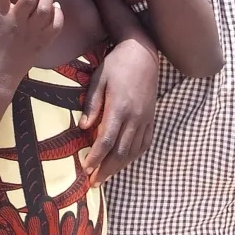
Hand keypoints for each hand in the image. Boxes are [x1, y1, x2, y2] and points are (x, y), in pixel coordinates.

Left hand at [80, 36, 158, 185]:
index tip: (86, 168)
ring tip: (106, 176)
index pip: (107, 140)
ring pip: (134, 150)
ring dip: (120, 166)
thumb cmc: (116, 64)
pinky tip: (125, 161)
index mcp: (119, 107)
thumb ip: (92, 104)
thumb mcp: (99, 79)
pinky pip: (145, 142)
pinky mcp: (152, 117)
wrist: (142, 52)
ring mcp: (146, 118)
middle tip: (94, 182)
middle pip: (121, 151)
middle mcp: (135, 117)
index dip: (96, 157)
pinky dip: (134, 155)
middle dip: (107, 169)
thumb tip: (83, 127)